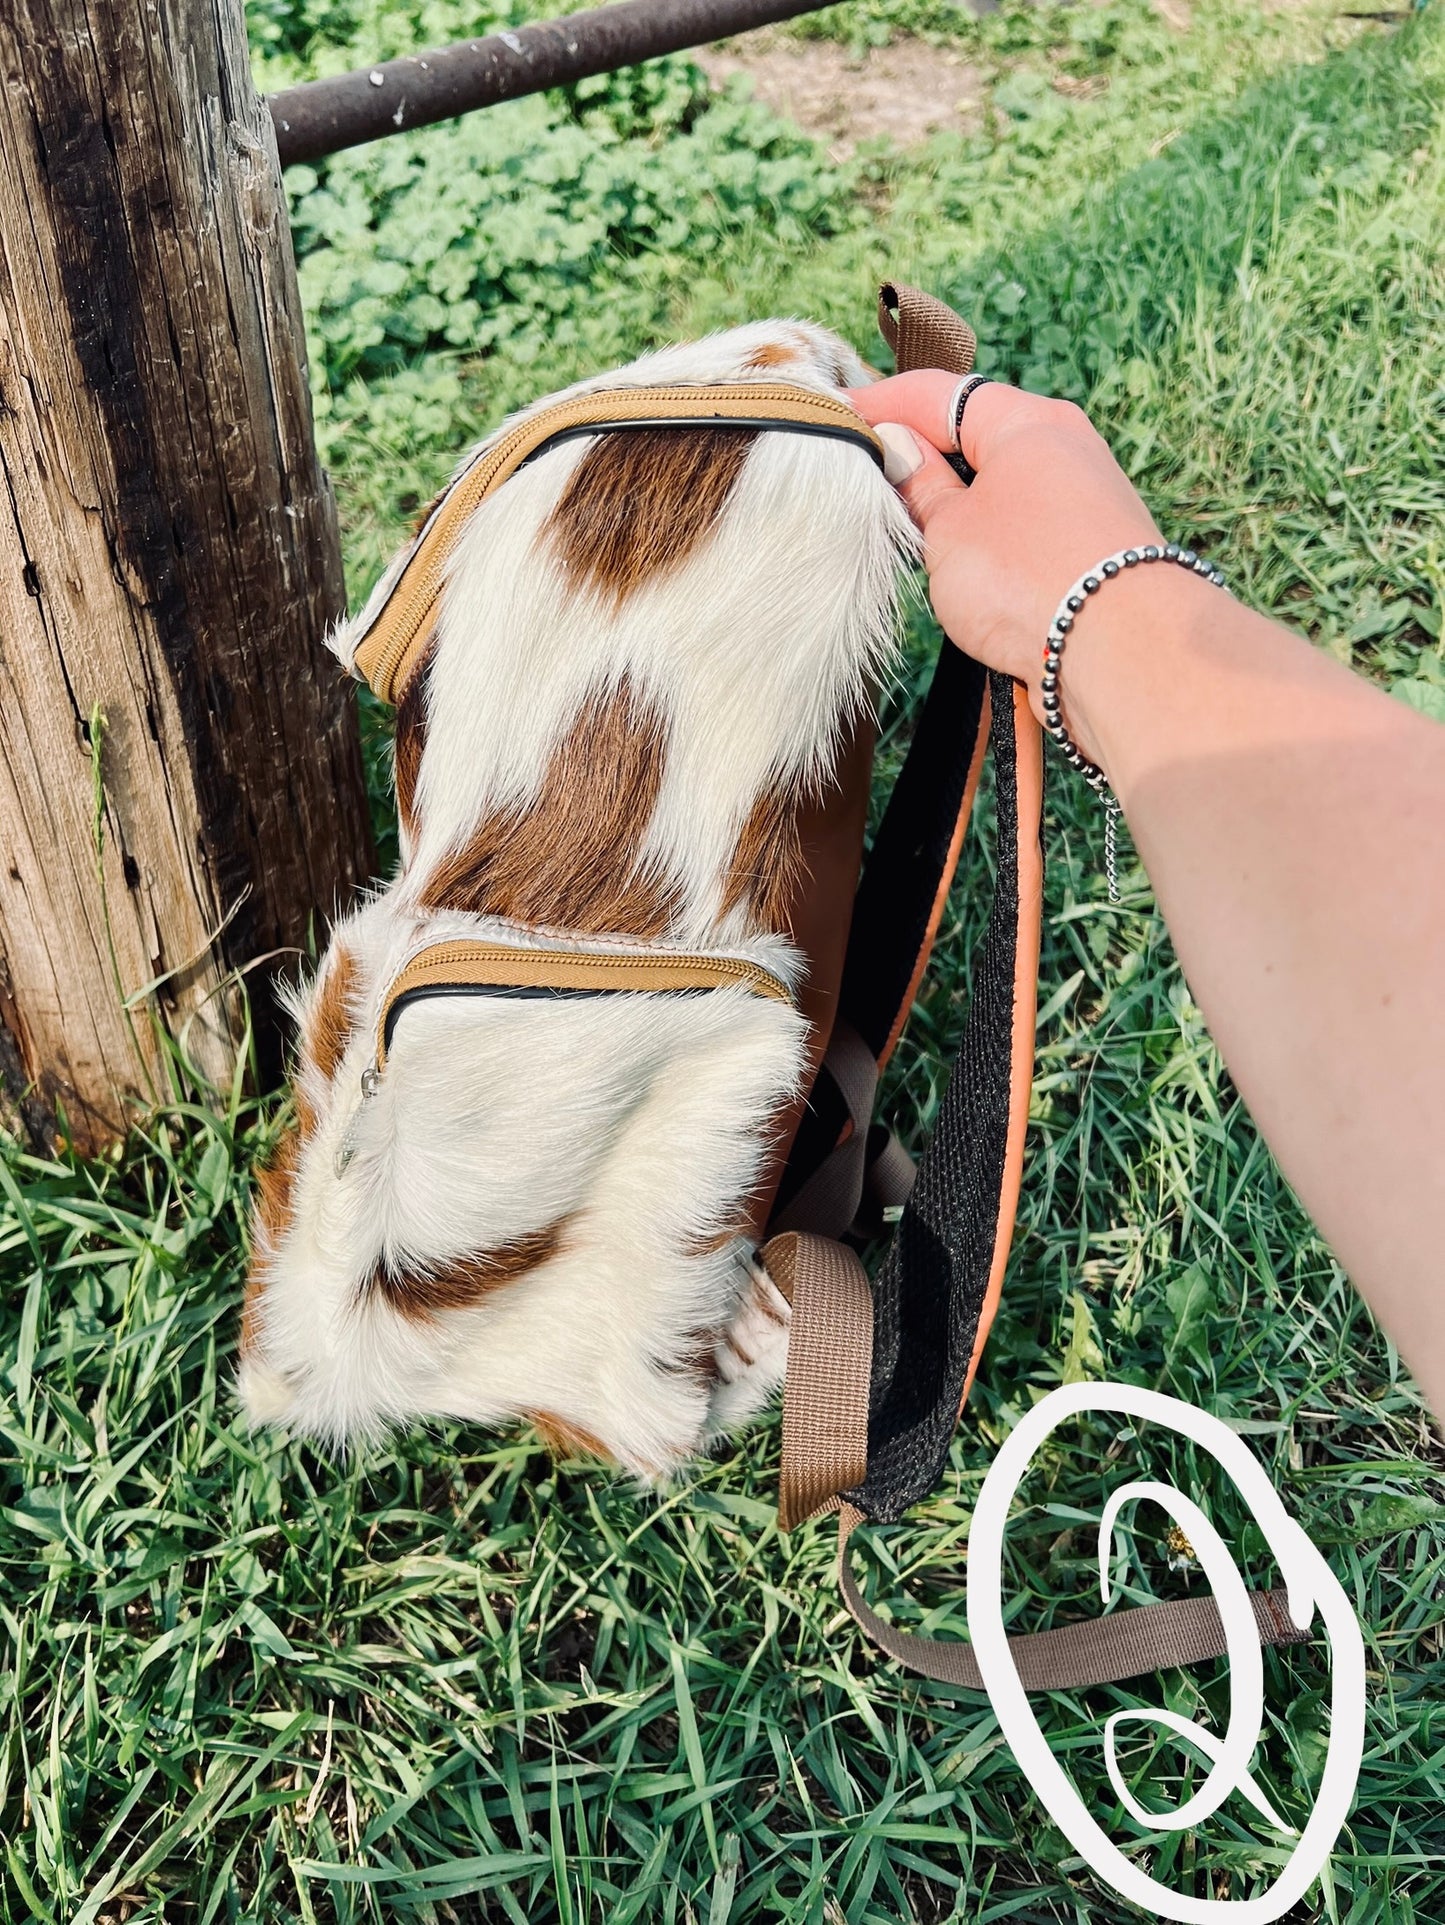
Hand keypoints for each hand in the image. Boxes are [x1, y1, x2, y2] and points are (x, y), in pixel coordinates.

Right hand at [845, 373, 1173, 744]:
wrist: (1123, 655)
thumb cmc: (1028, 579)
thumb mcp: (949, 531)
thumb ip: (920, 488)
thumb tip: (901, 451)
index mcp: (1027, 420)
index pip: (937, 393)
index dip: (880, 403)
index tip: (833, 416)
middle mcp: (1064, 447)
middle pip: (974, 437)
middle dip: (919, 454)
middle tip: (863, 478)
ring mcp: (1084, 498)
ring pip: (1001, 485)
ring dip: (953, 504)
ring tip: (905, 532)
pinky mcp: (1093, 549)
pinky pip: (1024, 526)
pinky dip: (987, 537)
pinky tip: (962, 570)